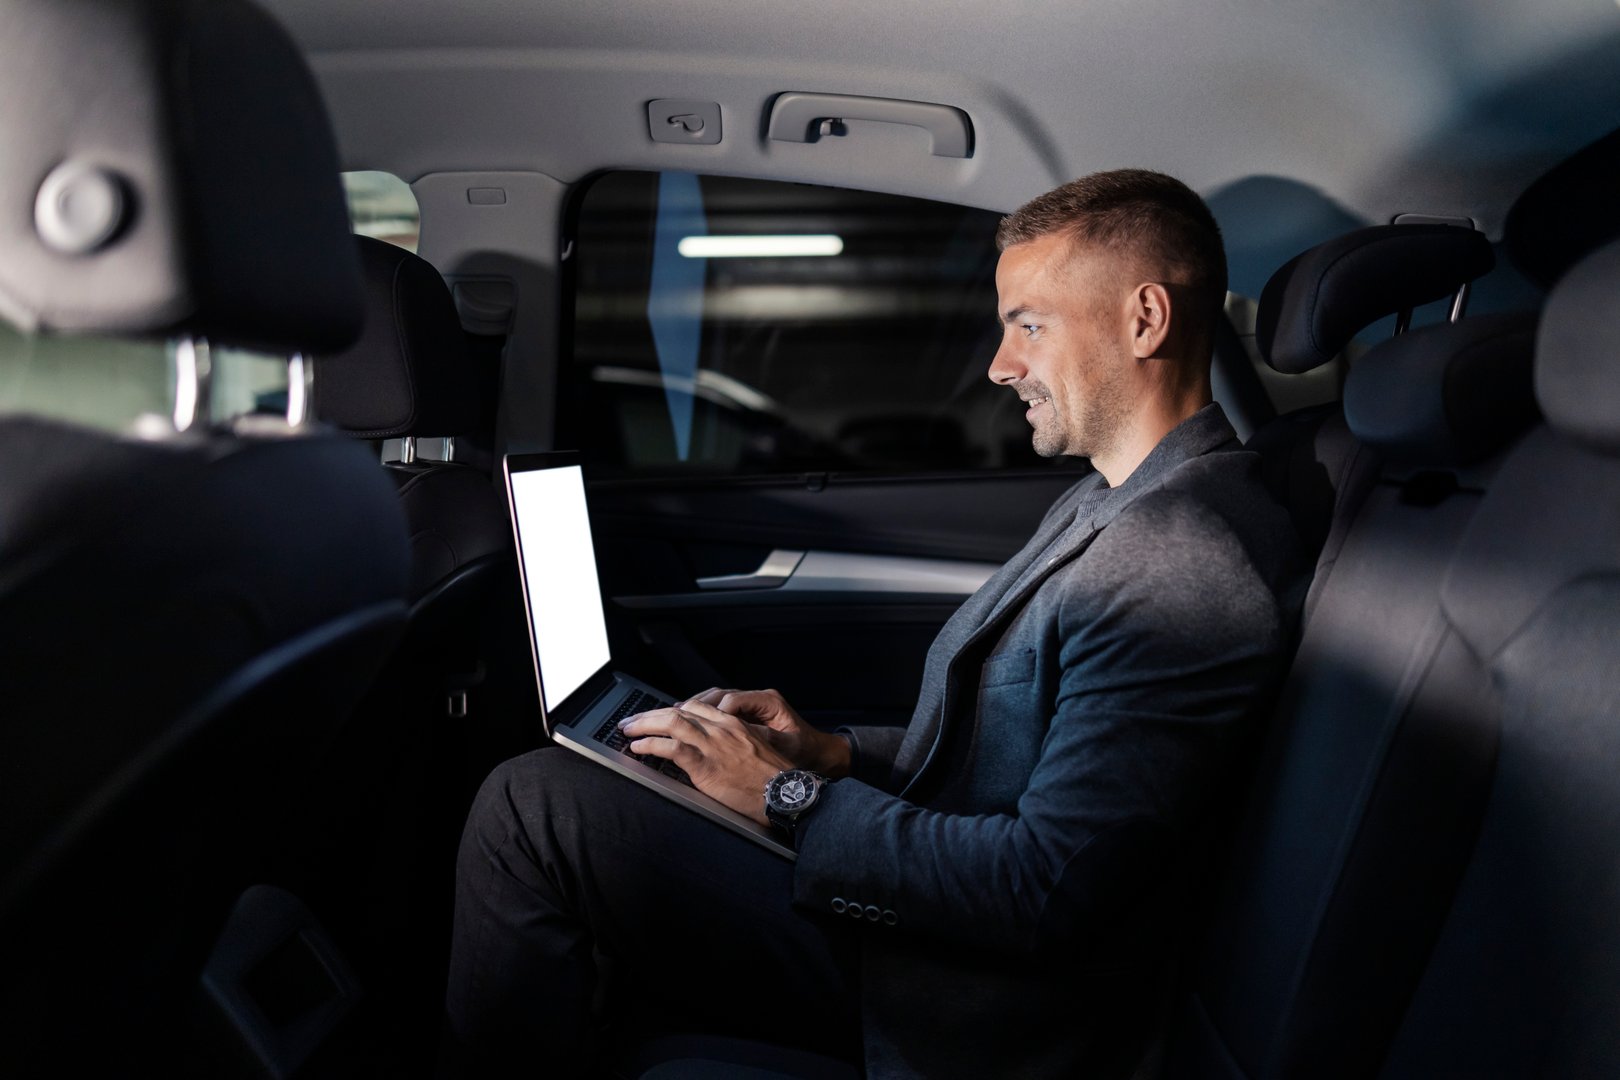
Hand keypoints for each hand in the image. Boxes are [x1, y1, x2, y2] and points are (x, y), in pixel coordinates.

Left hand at [619, 699, 793, 824]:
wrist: (785, 793)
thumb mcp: (753, 751)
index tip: (655, 716)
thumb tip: (711, 751)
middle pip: (678, 711)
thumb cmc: (772, 779)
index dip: (670, 710)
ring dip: (644, 724)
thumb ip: (731, 745)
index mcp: (733, 723)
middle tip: (632, 721)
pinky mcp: (706, 764)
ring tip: (628, 729)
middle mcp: (721, 728)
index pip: (694, 707)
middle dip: (650, 714)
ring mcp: (713, 745)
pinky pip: (671, 748)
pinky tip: (639, 747)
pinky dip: (650, 745)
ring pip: (671, 723)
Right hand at [688, 688, 851, 778]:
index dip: (714, 712)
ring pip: (717, 700)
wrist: (819, 754)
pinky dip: (704, 715)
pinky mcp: (747, 715)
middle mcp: (758, 699)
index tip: (699, 723)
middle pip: (720, 695)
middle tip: (675, 716)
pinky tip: (689, 722)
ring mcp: (752, 706)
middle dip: (696, 705)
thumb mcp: (786, 747)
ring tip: (675, 717)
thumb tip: (739, 735)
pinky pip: (721, 710)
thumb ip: (763, 739)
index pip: (734, 700)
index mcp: (769, 702)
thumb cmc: (806, 751)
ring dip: (697, 709)